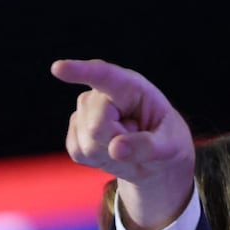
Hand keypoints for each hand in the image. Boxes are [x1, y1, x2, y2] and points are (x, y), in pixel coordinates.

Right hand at [53, 58, 194, 229]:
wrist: (155, 155)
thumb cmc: (166, 141)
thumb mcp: (170, 146)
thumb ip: (148, 147)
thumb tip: (115, 149)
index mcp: (130, 86)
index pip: (104, 76)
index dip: (80, 71)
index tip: (59, 68)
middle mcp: (102, 94)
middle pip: (96, 125)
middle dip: (117, 141)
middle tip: (137, 138)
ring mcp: (84, 110)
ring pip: (87, 143)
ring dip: (109, 154)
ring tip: (126, 144)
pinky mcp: (74, 131)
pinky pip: (78, 152)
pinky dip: (97, 160)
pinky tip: (111, 151)